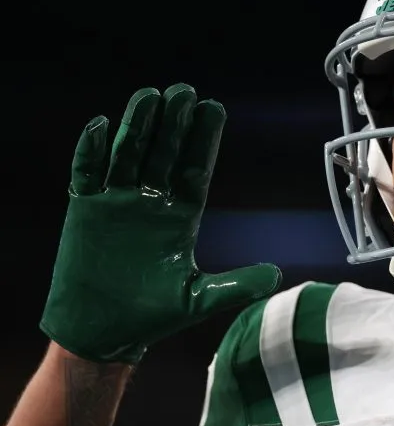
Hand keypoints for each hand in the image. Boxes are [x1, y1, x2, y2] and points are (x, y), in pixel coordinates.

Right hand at [40, 84, 281, 363]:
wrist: (104, 334)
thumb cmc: (152, 317)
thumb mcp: (199, 300)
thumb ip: (237, 285)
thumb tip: (277, 276)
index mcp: (180, 216)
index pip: (195, 168)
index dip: (203, 140)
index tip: (213, 108)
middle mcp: (150, 203)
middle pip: (164, 153)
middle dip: (174, 124)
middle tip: (185, 91)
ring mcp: (116, 204)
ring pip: (128, 155)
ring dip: (137, 127)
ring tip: (149, 96)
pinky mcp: (85, 212)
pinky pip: (86, 174)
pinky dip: (91, 151)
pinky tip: (101, 126)